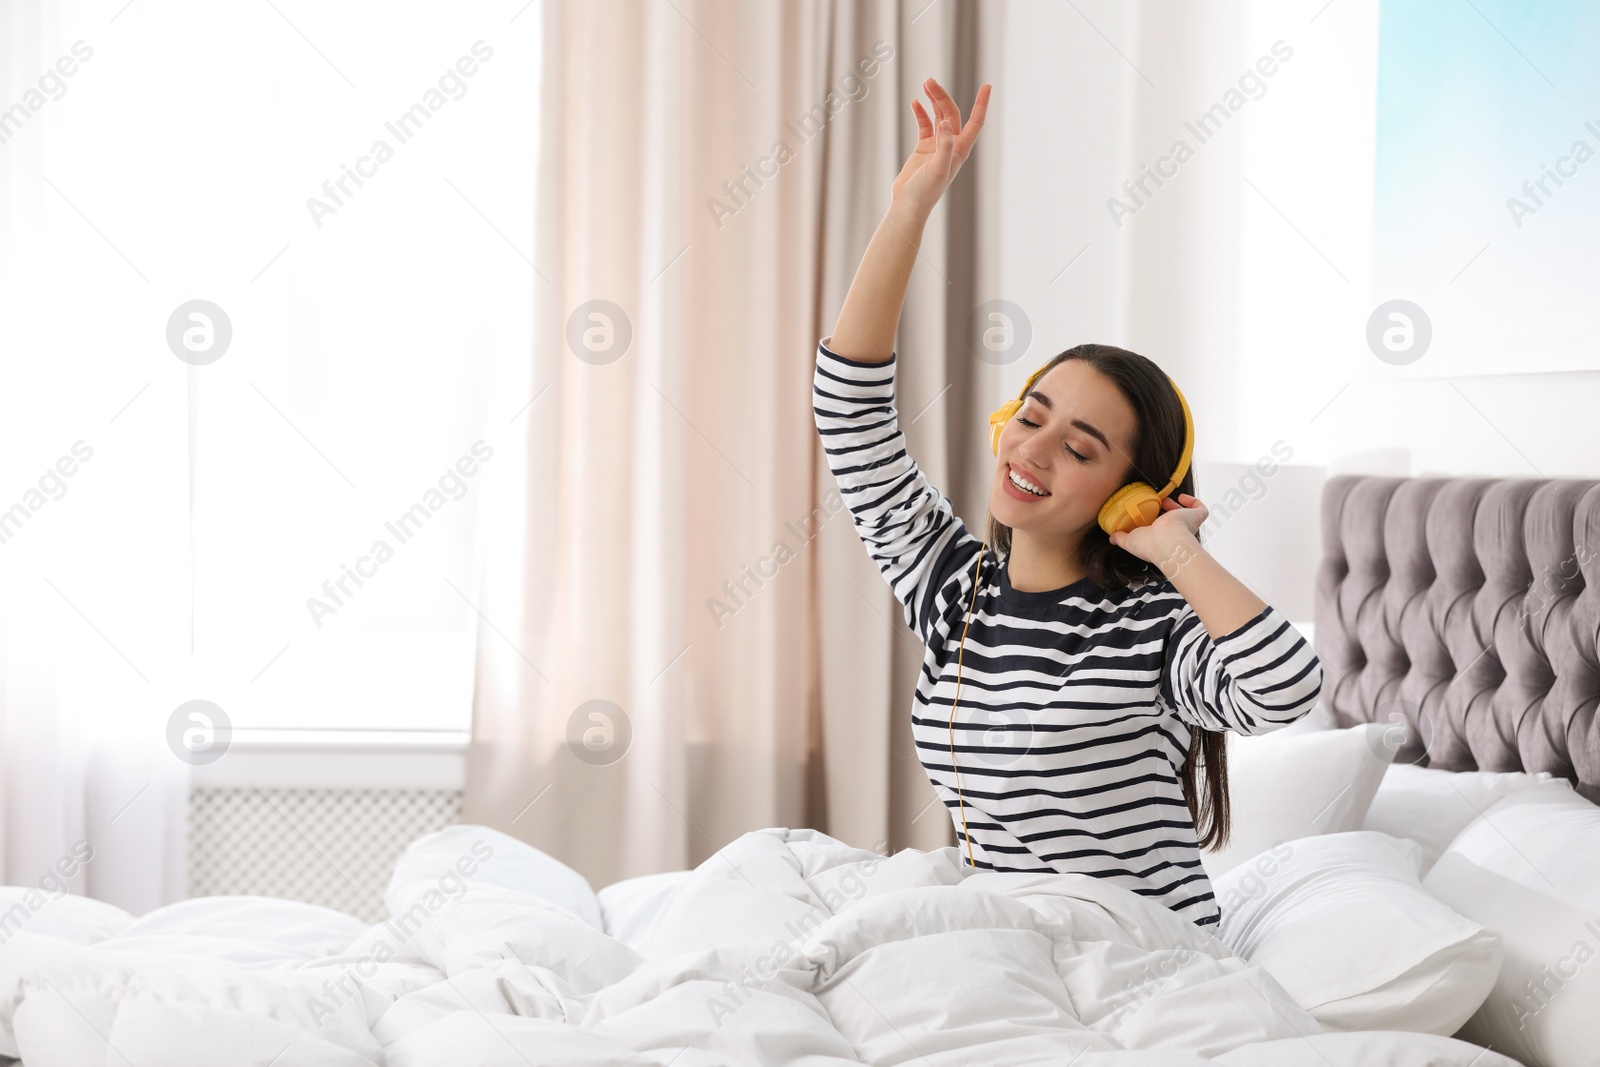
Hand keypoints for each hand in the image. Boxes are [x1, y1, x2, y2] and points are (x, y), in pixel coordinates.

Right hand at [891, 78, 991, 218]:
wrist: (908, 204)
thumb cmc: (925, 191)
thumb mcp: (937, 169)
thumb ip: (943, 145)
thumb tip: (946, 123)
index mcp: (960, 150)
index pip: (975, 122)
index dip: (982, 104)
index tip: (987, 85)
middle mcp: (951, 146)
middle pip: (951, 114)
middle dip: (942, 96)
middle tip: (929, 81)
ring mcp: (937, 146)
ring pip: (938, 116)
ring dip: (933, 101)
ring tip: (925, 84)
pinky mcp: (924, 149)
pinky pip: (924, 125)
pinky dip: (921, 113)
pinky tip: (915, 103)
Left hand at [1108, 493, 1208, 576]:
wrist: (1167, 541)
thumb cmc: (1150, 544)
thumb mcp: (1129, 541)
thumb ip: (1120, 538)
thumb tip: (1112, 537)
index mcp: (1162, 538)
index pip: (1161, 529)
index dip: (1155, 520)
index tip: (1148, 512)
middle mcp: (1176, 532)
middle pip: (1174, 521)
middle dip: (1167, 511)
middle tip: (1158, 504)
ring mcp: (1187, 525)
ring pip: (1187, 514)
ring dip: (1177, 506)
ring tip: (1166, 501)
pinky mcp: (1196, 517)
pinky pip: (1200, 509)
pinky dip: (1193, 502)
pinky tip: (1182, 498)